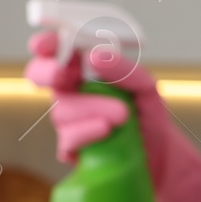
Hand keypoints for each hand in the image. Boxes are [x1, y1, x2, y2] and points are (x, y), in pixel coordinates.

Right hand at [24, 29, 200, 201]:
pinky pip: (68, 140)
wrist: (161, 158)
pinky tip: (107, 134)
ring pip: (61, 111)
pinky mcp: (72, 150)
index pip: (56, 51)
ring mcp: (69, 123)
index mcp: (85, 72)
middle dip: (48, 73)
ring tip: (123, 116)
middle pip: (40, 77)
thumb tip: (97, 55)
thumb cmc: (149, 118)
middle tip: (65, 74)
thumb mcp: (146, 88)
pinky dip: (87, 134)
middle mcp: (72, 95)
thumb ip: (124, 70)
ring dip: (91, 109)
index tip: (43, 43)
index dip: (45, 44)